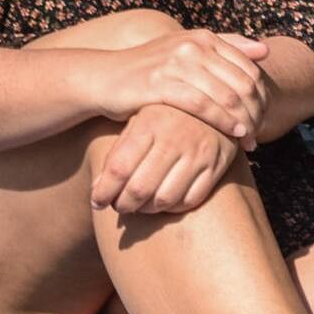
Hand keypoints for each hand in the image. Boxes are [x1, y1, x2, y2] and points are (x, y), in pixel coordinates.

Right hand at [91, 27, 271, 147]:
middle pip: (242, 82)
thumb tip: (264, 49)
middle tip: (261, 132)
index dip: (262, 94)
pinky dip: (223, 122)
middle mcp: (192, 46)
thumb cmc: (150, 70)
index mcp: (203, 37)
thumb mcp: (186, 51)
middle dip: (256, 110)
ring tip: (251, 138)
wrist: (104, 78)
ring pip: (226, 95)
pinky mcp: (161, 84)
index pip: (249, 66)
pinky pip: (203, 106)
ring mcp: (176, 64)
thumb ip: (225, 47)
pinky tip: (234, 135)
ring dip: (244, 120)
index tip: (265, 116)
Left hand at [92, 105, 239, 216]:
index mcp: (150, 123)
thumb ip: (118, 154)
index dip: (104, 192)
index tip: (96, 202)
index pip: (119, 168)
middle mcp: (175, 137)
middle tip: (118, 206)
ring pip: (164, 199)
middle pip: (139, 188)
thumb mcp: (139, 123)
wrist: (213, 104)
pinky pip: (189, 201)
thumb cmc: (165, 117)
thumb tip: (97, 192)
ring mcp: (198, 153)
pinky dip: (171, 208)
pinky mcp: (216, 166)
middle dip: (123, 205)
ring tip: (138, 206)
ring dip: (146, 210)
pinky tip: (162, 202)